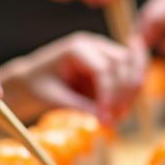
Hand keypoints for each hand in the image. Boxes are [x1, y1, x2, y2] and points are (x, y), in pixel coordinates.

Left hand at [3, 30, 147, 124]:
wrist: (32, 81)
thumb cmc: (38, 86)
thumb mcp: (53, 98)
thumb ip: (79, 106)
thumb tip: (106, 120)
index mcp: (76, 47)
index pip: (104, 68)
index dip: (108, 94)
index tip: (105, 118)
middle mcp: (94, 45)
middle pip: (123, 62)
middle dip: (123, 93)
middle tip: (114, 120)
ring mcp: (105, 52)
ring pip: (132, 66)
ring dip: (130, 93)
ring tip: (117, 118)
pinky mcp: (111, 64)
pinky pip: (130, 75)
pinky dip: (130, 93)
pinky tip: (121, 111)